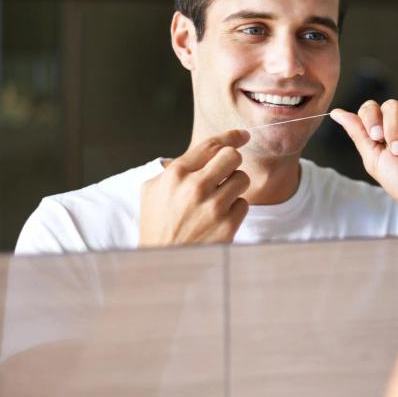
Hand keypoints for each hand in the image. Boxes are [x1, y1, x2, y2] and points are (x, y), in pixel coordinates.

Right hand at [139, 129, 250, 246]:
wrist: (162, 261)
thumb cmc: (157, 225)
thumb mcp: (153, 190)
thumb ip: (174, 169)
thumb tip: (201, 154)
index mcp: (176, 174)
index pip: (211, 145)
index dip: (231, 136)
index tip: (242, 135)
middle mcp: (195, 187)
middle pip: (232, 156)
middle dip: (232, 161)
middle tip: (227, 172)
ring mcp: (213, 206)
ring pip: (242, 179)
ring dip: (234, 186)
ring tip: (220, 198)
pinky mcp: (227, 225)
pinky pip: (244, 204)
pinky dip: (236, 209)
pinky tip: (221, 217)